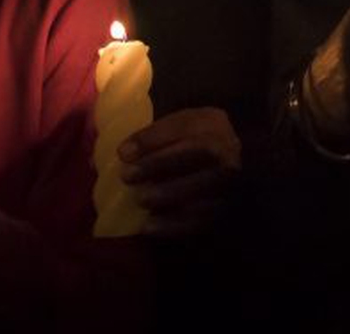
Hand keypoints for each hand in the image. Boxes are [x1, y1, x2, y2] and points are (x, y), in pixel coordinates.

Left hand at [118, 107, 240, 239]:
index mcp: (212, 123)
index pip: (184, 126)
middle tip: (127, 176)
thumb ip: (153, 137)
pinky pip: (199, 219)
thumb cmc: (194, 144)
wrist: (228, 167)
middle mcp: (226, 149)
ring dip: (167, 194)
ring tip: (140, 199)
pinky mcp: (223, 210)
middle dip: (158, 165)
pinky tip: (148, 226)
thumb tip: (121, 153)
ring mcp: (228, 181)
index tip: (123, 153)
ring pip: (200, 188)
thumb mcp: (179, 128)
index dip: (153, 139)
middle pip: (195, 154)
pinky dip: (172, 224)